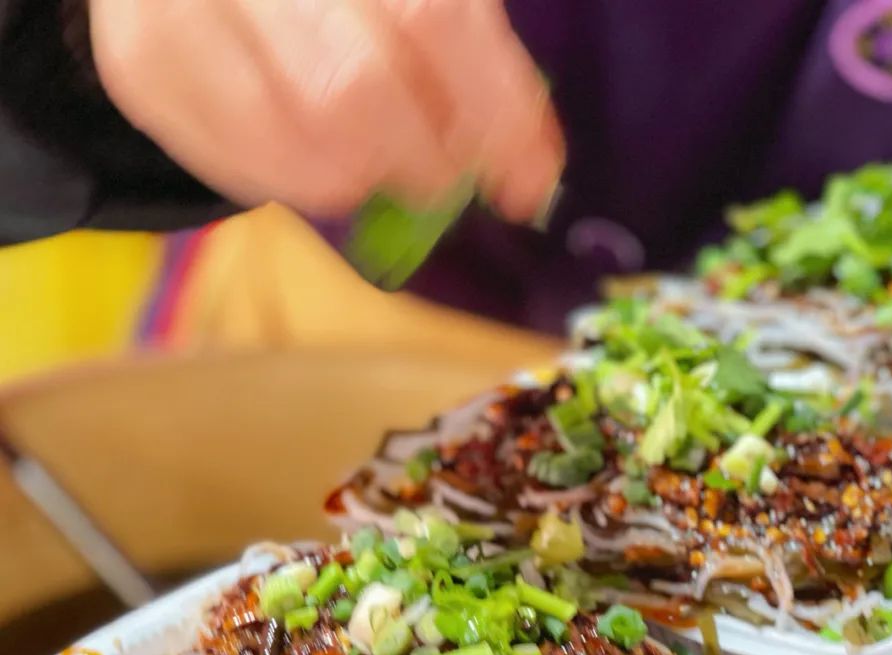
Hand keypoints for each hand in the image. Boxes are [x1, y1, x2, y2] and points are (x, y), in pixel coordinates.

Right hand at [88, 0, 563, 220]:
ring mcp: (186, 7)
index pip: (437, 17)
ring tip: (371, 165)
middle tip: (436, 175)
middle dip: (420, 159)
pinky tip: (316, 164)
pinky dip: (300, 185)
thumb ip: (474, 64)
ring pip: (298, 140)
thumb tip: (533, 176)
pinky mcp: (144, 67)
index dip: (496, 114)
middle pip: (357, 87)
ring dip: (362, 180)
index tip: (529, 183)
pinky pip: (242, 168)